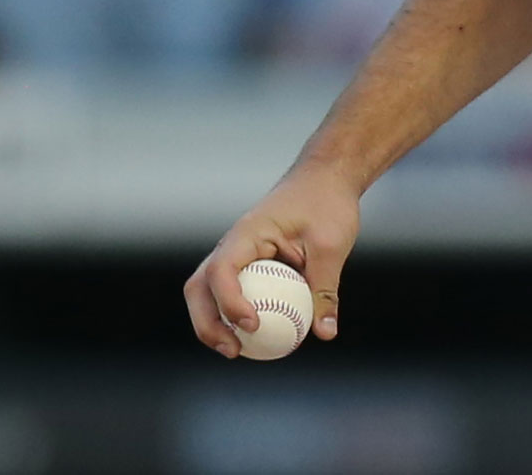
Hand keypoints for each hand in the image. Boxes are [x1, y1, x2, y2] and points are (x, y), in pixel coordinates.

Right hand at [183, 163, 361, 357]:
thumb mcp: (332, 245)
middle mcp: (232, 244)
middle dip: (207, 323)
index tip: (253, 324)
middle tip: (233, 350)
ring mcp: (235, 254)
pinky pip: (230, 292)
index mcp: (247, 233)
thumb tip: (325, 333)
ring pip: (207, 292)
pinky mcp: (246, 263)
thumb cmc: (327, 204)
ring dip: (213, 323)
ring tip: (236, 351)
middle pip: (199, 287)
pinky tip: (255, 338)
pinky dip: (233, 314)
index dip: (230, 301)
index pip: (223, 270)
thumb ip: (325, 289)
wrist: (325, 178)